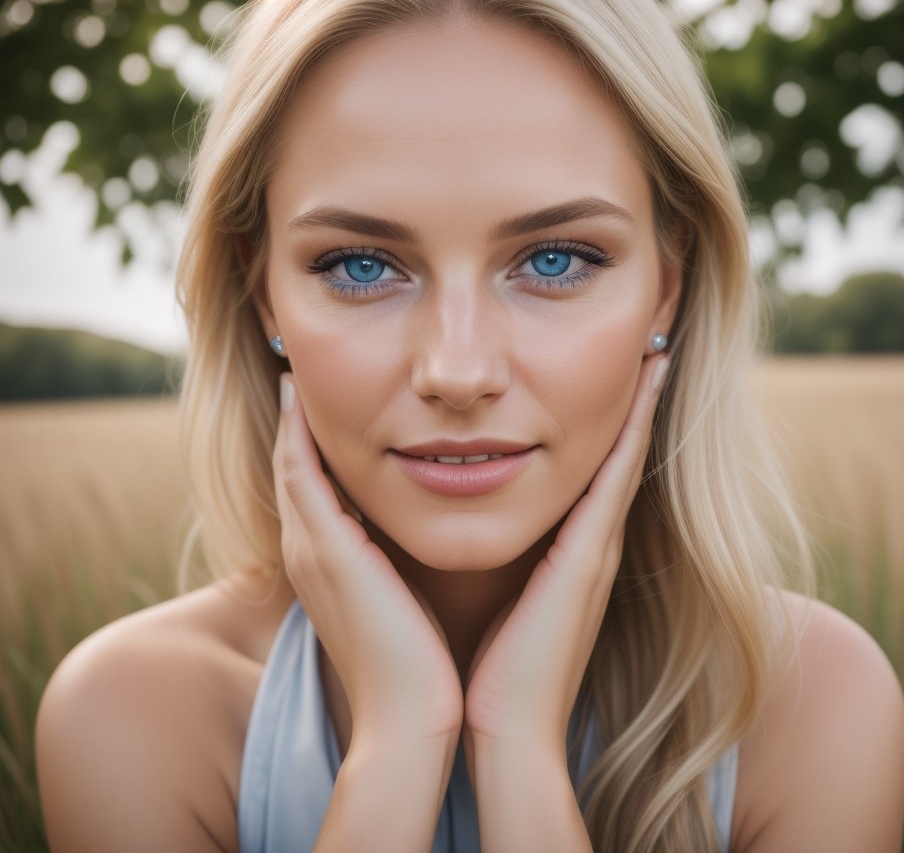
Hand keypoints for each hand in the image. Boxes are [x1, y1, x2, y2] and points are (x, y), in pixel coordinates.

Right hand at [273, 373, 463, 746]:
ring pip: (290, 465)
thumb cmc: (418, 665)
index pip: (309, 489)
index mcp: (327, 565)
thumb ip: (395, 567)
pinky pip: (301, 476)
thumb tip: (411, 540)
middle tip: (296, 377)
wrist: (411, 721)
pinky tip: (302, 401)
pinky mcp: (326, 552)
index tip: (317, 405)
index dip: (307, 445)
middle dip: (293, 424)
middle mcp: (308, 553)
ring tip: (296, 376)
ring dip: (293, 420)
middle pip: (291, 470)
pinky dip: (297, 437)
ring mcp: (311, 552)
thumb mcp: (399, 601)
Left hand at [462, 354, 669, 772]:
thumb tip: (460, 514)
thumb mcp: (492, 596)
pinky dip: (634, 432)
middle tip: (650, 343)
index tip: (618, 371)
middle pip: (617, 453)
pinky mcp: (590, 558)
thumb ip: (492, 555)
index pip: (590, 468)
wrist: (504, 734)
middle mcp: (590, 542)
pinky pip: (616, 478)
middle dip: (635, 400)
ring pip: (624, 455)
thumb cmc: (486, 671)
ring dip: (641, 403)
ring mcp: (597, 548)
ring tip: (659, 347)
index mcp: (565, 551)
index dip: (609, 420)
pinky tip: (646, 387)